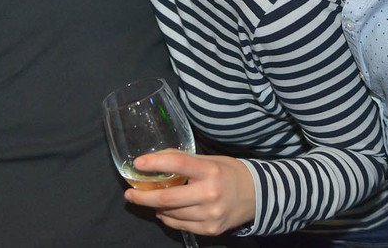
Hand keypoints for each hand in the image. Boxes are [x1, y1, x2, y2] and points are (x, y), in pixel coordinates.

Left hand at [123, 151, 255, 235]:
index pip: (178, 163)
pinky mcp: (210, 229)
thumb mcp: (210, 159)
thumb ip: (185, 159)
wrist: (258, 196)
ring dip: (155, 207)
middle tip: (130, 193)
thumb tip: (156, 158)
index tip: (138, 163)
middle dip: (143, 196)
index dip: (155, 163)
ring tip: (148, 201)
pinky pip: (180, 225)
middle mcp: (209, 194)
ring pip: (171, 213)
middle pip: (167, 198)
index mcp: (209, 171)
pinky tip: (164, 211)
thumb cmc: (230, 173)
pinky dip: (167, 218)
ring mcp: (210, 214)